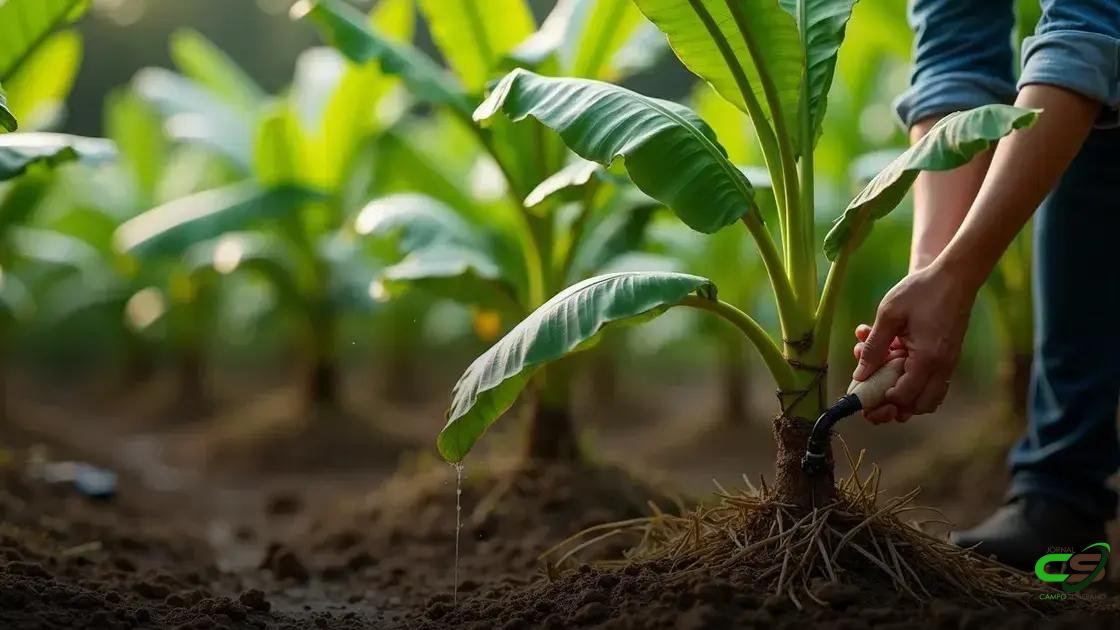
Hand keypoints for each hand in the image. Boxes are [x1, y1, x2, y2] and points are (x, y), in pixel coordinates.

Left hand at [852, 263, 978, 422]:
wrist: (954, 276)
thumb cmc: (920, 291)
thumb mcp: (888, 315)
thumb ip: (873, 347)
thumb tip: (860, 375)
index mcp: (927, 358)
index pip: (903, 397)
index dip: (881, 400)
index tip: (863, 394)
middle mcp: (942, 367)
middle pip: (919, 406)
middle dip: (893, 406)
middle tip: (871, 396)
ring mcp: (948, 364)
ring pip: (927, 397)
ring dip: (903, 392)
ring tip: (880, 373)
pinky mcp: (948, 357)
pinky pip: (931, 381)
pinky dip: (912, 377)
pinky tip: (892, 356)